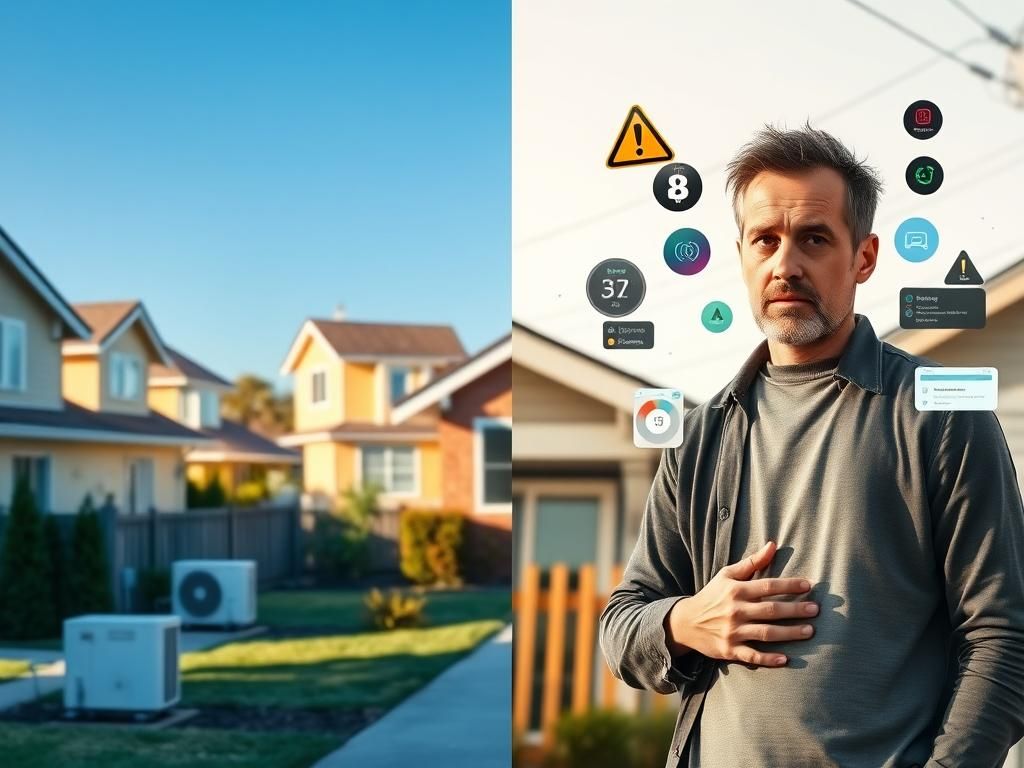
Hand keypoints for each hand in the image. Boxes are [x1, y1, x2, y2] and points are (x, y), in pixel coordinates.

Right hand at [664, 540, 816, 666]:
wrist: (686, 622)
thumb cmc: (712, 596)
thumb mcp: (727, 575)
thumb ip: (752, 562)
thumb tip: (773, 545)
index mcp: (736, 590)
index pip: (768, 586)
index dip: (789, 585)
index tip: (809, 585)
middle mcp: (735, 610)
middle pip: (771, 610)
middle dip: (795, 609)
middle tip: (816, 609)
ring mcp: (733, 631)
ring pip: (766, 633)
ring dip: (790, 633)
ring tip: (810, 631)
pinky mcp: (730, 650)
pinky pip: (752, 656)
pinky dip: (768, 659)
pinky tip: (786, 659)